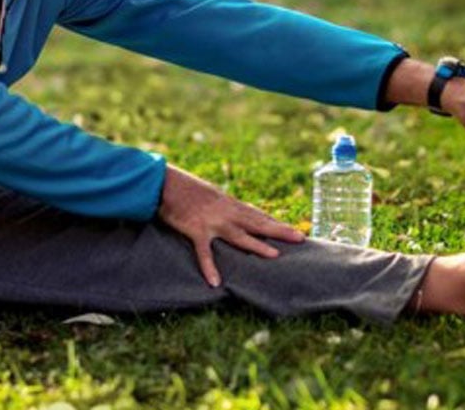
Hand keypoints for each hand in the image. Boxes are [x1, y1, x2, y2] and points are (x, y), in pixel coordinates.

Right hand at [157, 164, 304, 286]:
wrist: (164, 182)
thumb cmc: (184, 187)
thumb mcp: (208, 193)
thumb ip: (221, 203)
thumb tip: (231, 210)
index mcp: (228, 203)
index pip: (257, 214)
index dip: (275, 221)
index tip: (293, 228)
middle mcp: (225, 212)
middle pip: (258, 222)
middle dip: (280, 230)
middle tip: (300, 237)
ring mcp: (212, 222)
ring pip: (239, 235)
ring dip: (257, 245)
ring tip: (275, 255)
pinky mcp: (196, 230)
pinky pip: (204, 252)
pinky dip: (209, 267)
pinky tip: (215, 282)